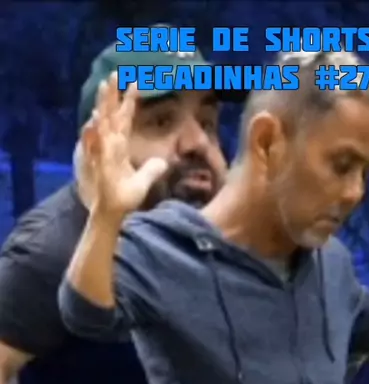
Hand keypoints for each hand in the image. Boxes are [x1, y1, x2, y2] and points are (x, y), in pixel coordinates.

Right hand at [81, 72, 167, 218]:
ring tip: (103, 86)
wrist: (111, 213)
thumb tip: (163, 162)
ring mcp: (102, 153)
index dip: (129, 102)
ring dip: (101, 105)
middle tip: (113, 73)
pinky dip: (94, 132)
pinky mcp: (99, 164)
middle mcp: (109, 146)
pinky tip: (95, 119)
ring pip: (101, 124)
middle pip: (110, 115)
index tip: (136, 83)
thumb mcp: (143, 182)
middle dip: (111, 95)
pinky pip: (95, 145)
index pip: (124, 119)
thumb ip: (152, 170)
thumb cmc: (123, 197)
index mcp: (119, 147)